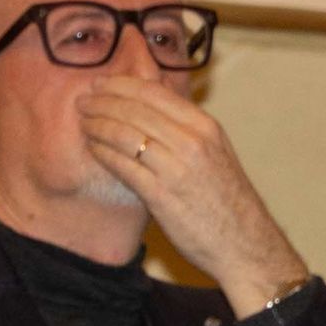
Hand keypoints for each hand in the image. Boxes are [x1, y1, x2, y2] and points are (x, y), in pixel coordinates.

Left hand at [75, 76, 310, 318]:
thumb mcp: (214, 152)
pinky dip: (104, 154)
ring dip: (98, 125)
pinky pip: (124, 166)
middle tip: (82, 100)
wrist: (243, 242)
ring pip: (126, 134)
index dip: (121, 84)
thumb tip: (155, 104)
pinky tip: (93, 149)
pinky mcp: (161, 195)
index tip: (100, 82)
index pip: (154, 92)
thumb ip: (186, 128)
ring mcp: (176, 167)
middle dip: (103, 101)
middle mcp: (192, 141)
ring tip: (83, 123)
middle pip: (136, 109)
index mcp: (205, 126)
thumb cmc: (225, 199)